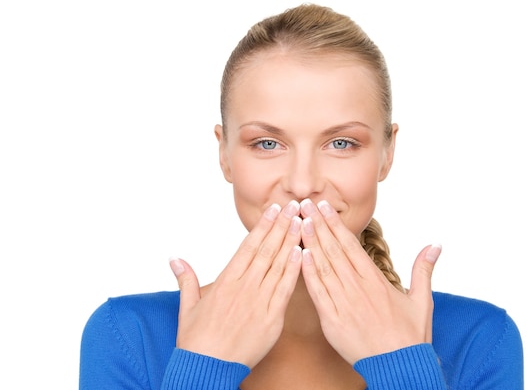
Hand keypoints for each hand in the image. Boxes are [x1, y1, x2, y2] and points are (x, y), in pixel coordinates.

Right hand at [169, 201, 302, 367]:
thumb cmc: (197, 340)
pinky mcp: (272, 318)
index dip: (263, 226)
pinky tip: (301, 254)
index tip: (274, 209)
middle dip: (281, 225)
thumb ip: (186, 280)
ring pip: (278, 265)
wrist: (207, 368)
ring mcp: (259, 301)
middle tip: (294, 206)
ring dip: (291, 241)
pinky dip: (294, 271)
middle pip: (266, 250)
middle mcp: (244, 287)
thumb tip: (175, 259)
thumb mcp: (187, 307)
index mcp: (225, 281)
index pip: (248, 246)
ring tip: (301, 222)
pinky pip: (285, 290)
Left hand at [299, 198, 440, 364]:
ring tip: (300, 222)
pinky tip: (300, 256)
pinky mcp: (332, 320)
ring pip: (323, 267)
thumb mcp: (423, 301)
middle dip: (319, 225)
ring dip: (310, 243)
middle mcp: (358, 287)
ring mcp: (343, 303)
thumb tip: (435, 245)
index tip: (324, 207)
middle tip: (305, 204)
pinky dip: (308, 273)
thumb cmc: (410, 336)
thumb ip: (424, 270)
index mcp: (376, 280)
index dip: (335, 224)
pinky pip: (317, 293)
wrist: (399, 367)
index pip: (351, 244)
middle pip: (334, 250)